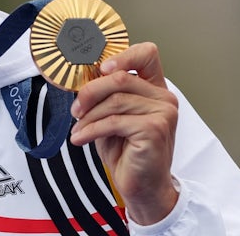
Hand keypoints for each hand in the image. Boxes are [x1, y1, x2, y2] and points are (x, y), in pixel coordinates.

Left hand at [69, 42, 178, 224]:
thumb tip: (80, 78)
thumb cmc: (126, 150)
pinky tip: (80, 138)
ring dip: (89, 116)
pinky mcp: (155, 129)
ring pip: (114, 100)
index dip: (122, 55)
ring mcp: (163, 112)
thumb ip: (105, 94)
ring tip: (79, 128)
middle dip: (90, 92)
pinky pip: (113, 122)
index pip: (146, 53)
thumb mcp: (112, 115)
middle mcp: (163, 97)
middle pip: (120, 77)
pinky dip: (91, 130)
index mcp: (155, 87)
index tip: (100, 68)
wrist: (141, 186)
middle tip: (76, 109)